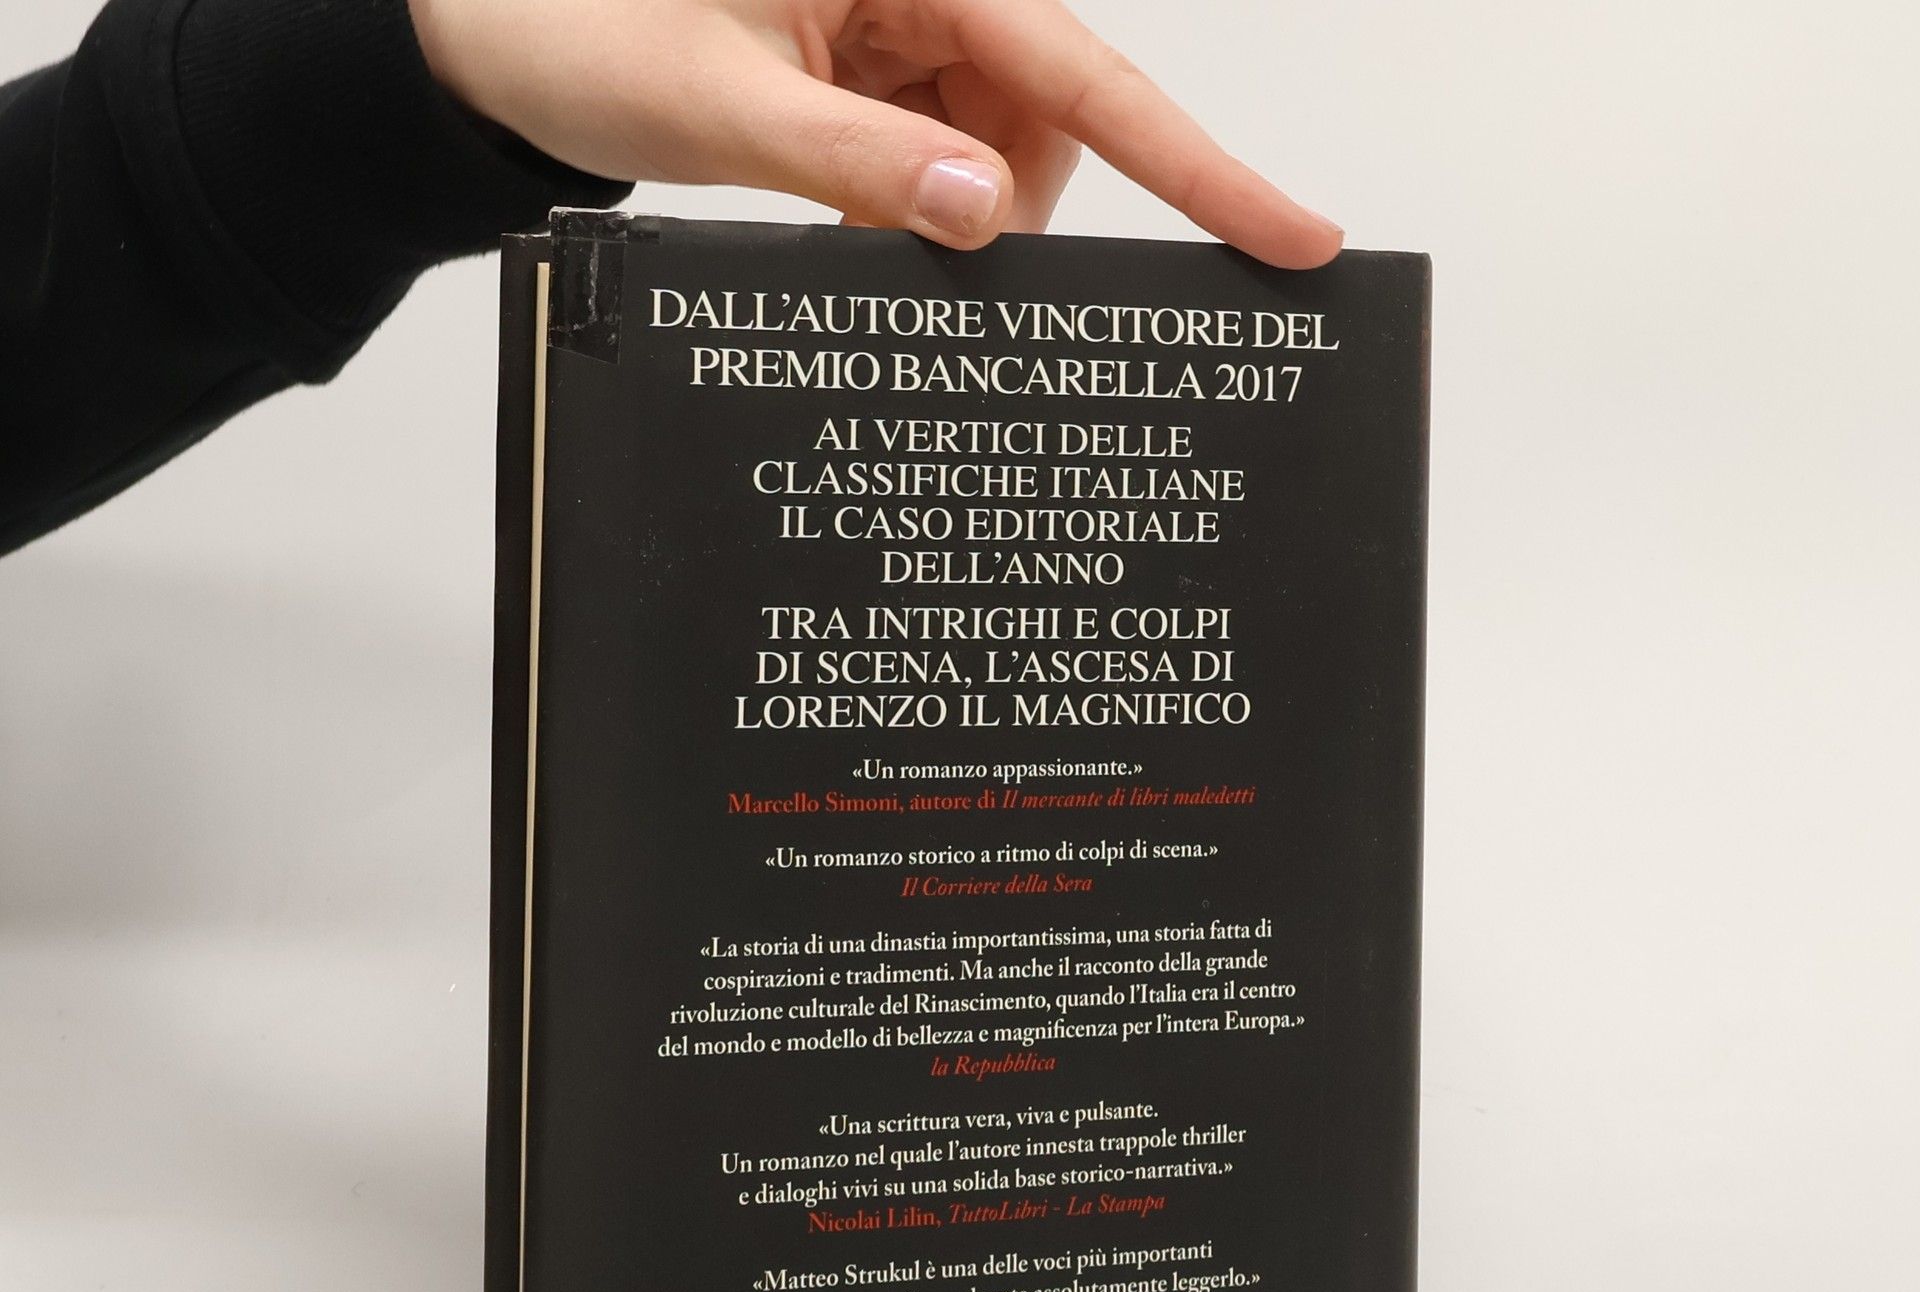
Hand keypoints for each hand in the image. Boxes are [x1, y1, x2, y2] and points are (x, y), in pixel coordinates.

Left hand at [407, 0, 1340, 266]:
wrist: (496, 28)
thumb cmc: (577, 24)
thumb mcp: (713, 106)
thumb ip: (853, 164)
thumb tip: (982, 220)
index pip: (1090, 71)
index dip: (1201, 168)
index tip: (1294, 238)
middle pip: (1054, 128)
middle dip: (995, 209)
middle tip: (877, 222)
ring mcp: (908, 33)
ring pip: (1004, 157)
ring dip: (941, 213)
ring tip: (823, 190)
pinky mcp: (882, 72)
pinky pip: (948, 161)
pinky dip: (909, 204)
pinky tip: (833, 189)